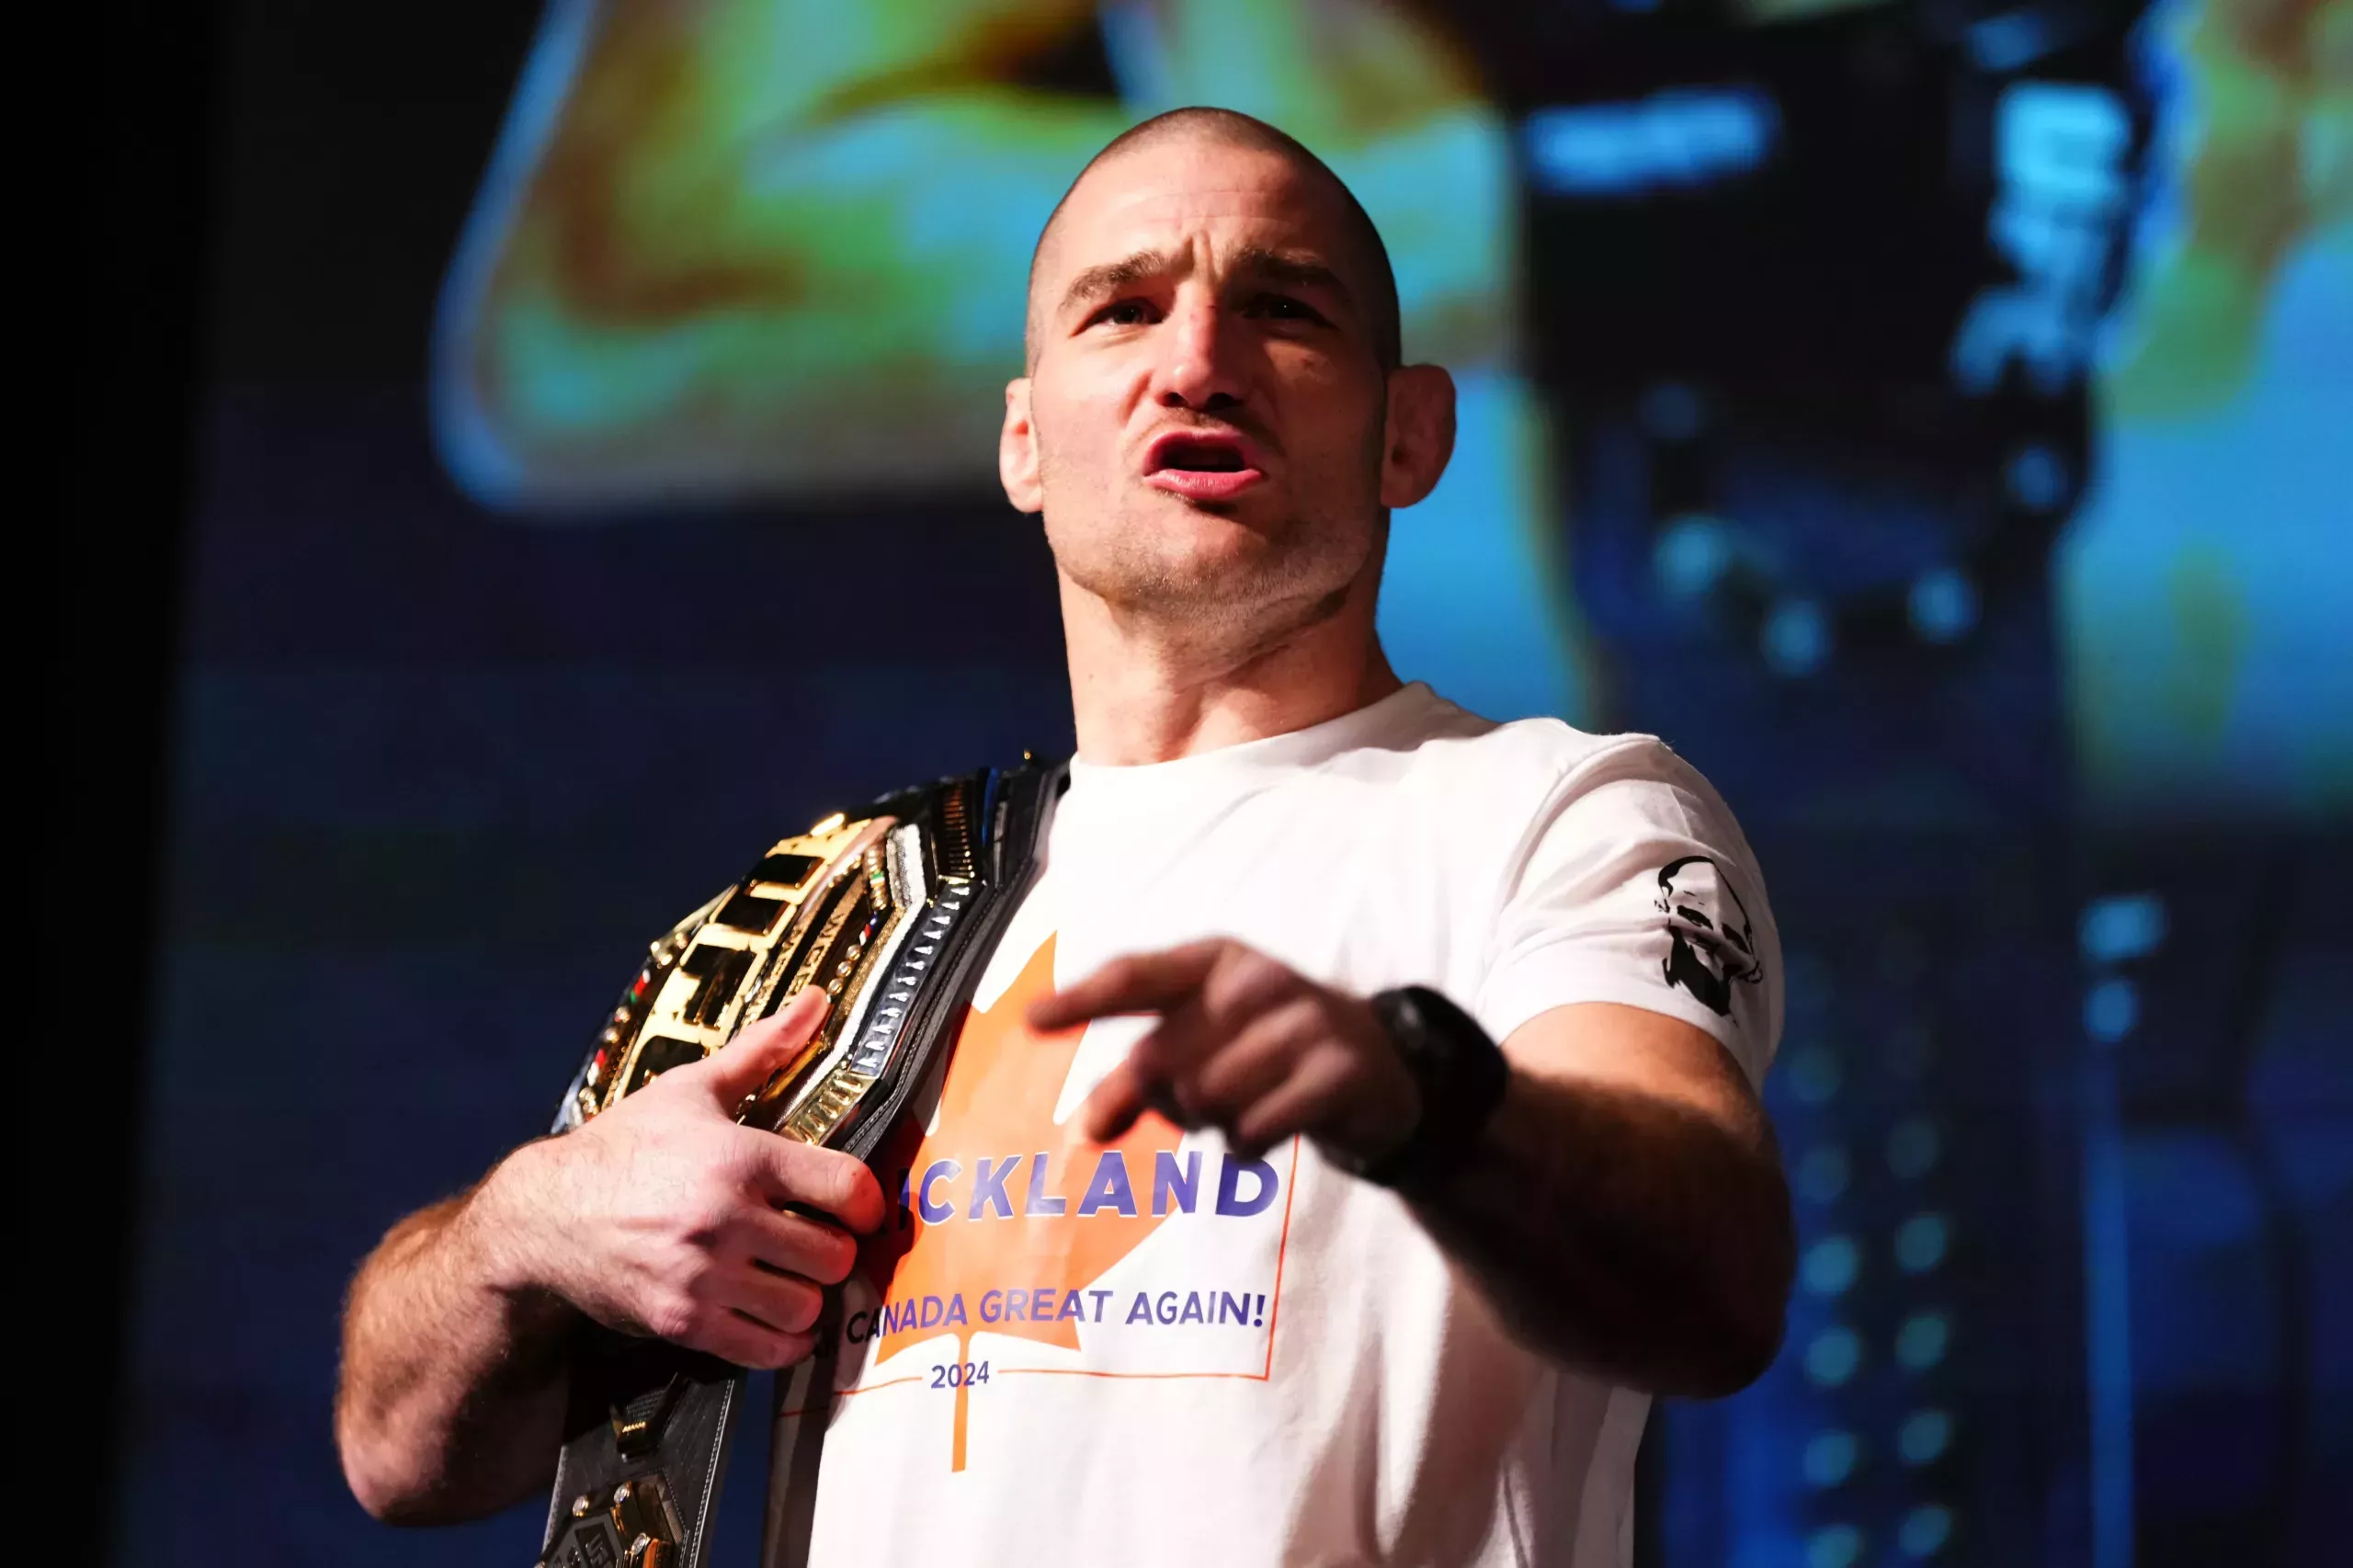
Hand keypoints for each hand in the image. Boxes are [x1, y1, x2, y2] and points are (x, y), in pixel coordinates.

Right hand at [474, 989, 885, 1367]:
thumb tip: (819, 1000)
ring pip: (805, 1306)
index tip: (857, 1209)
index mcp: (741, 1156)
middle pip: (834, 1255)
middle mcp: (726, 1216)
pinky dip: (784, 1340)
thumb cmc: (627, 1146)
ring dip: (809, 1298)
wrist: (546, 1216)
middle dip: (835, 1252)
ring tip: (794, 1279)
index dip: (866, 1204)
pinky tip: (777, 1319)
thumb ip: (763, 1049)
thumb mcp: (692, 1089)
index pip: (846, 1188)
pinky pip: (766, 1349)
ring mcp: (702, 1275)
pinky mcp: (681, 1322)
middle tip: (819, 1244)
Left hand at [1027, 940, 1421, 1166]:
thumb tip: (1086, 1130)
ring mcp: (1305, 1022)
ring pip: (1207, 1099)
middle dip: (1159, 1101)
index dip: (1082, 999)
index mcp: (1215, 960)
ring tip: (1244, 1110)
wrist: (1379, 1072)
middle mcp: (1259, 979)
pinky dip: (1246, 1147)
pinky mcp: (1339, 1072)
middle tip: (1192, 1110)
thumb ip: (1139, 1080)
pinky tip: (1264, 1133)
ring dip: (1213, 1125)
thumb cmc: (1266, 1054)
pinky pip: (1255, 1129)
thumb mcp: (1204, 1050)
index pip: (1135, 976)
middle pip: (1160, 1057)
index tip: (1032, 1021)